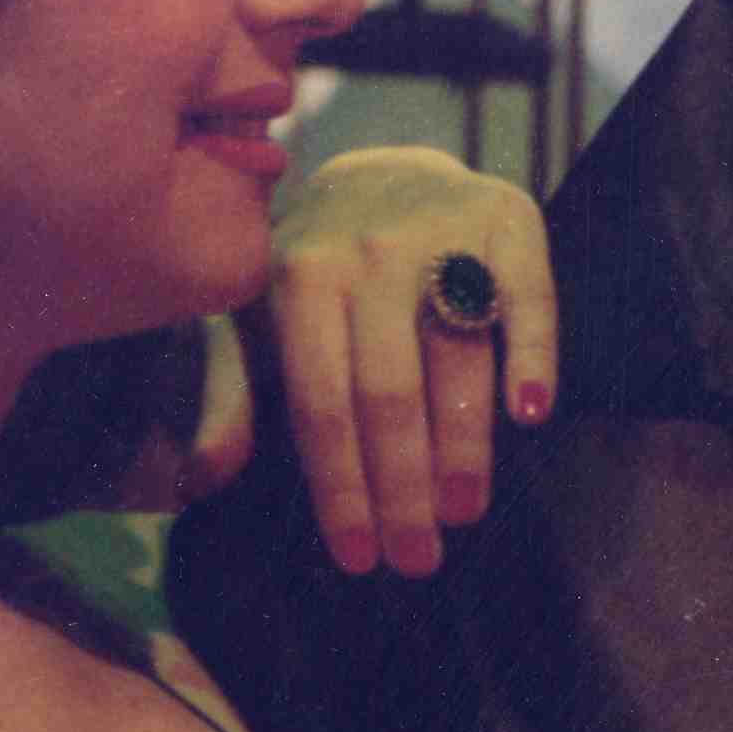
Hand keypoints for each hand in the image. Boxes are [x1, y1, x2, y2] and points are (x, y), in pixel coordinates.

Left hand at [255, 143, 556, 576]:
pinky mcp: (507, 218)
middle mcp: (366, 252)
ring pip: (456, 354)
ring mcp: (439, 231)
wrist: (382, 174)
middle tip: (418, 557)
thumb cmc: (316, 274)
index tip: (359, 557)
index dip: (341, 486)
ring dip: (464, 442)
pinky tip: (531, 413)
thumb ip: (232, 395)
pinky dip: (533, 352)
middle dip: (403, 484)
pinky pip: (527, 295)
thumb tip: (200, 479)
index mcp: (297, 278)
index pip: (322, 403)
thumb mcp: (258, 323)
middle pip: (388, 390)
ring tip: (464, 510)